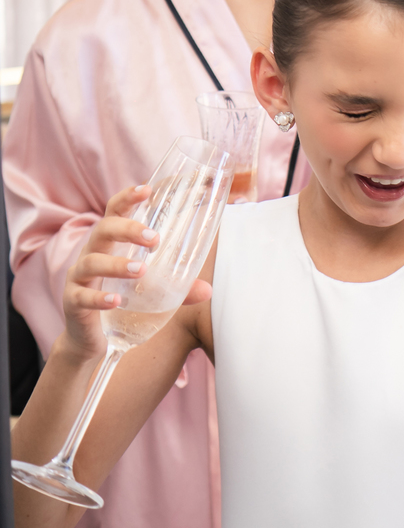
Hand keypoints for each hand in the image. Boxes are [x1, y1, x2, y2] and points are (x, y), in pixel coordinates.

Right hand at [62, 186, 211, 362]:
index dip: (127, 198)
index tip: (147, 189)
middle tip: (155, 239)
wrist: (90, 338)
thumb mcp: (150, 291)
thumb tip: (208, 290)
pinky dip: (99, 298)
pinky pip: (81, 297)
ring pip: (91, 262)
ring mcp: (79, 279)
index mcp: (111, 244)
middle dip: (128, 229)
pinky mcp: (72, 303)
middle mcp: (91, 255)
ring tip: (141, 270)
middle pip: (103, 231)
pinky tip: (116, 301)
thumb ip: (178, 289)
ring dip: (117, 264)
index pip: (114, 212)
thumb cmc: (122, 301)